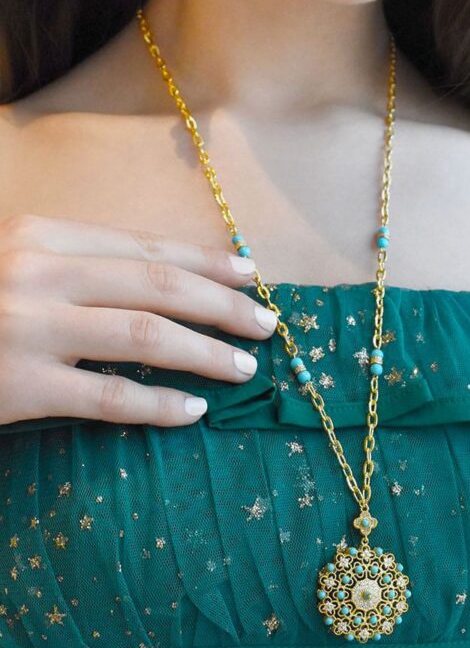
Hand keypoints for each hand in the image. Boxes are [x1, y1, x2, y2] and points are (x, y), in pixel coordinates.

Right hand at [0, 214, 277, 426]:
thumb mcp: (18, 267)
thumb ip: (78, 268)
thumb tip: (163, 284)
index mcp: (40, 236)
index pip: (144, 247)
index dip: (206, 262)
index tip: (250, 276)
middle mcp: (37, 272)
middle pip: (157, 286)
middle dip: (223, 306)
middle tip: (266, 325)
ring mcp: (27, 328)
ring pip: (144, 337)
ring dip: (205, 353)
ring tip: (244, 367)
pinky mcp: (19, 386)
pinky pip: (108, 398)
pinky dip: (159, 406)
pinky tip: (194, 411)